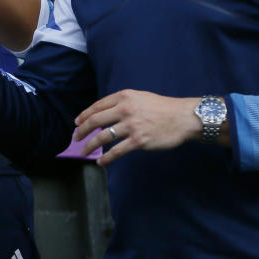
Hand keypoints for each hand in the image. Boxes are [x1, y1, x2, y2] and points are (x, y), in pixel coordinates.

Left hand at [73, 90, 200, 165]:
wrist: (183, 117)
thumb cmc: (162, 107)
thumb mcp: (139, 97)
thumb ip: (122, 102)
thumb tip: (104, 112)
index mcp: (123, 97)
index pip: (97, 106)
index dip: (84, 116)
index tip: (77, 124)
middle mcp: (124, 109)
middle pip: (95, 120)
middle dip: (82, 131)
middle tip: (75, 138)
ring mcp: (131, 126)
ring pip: (103, 136)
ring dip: (90, 145)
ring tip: (84, 152)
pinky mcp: (139, 141)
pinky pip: (117, 150)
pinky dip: (106, 158)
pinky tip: (100, 162)